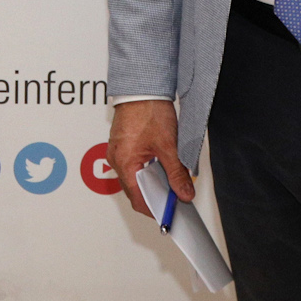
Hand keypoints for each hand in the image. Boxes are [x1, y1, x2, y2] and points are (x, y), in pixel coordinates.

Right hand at [107, 100, 194, 217]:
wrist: (142, 87)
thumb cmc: (149, 110)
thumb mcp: (168, 146)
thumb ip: (176, 173)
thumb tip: (183, 193)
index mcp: (124, 163)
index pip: (139, 199)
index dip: (155, 209)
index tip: (170, 213)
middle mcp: (116, 159)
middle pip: (135, 190)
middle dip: (155, 196)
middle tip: (175, 198)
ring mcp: (117, 152)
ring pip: (134, 178)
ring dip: (151, 183)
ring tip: (170, 180)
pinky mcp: (121, 144)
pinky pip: (132, 165)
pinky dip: (146, 170)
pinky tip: (160, 166)